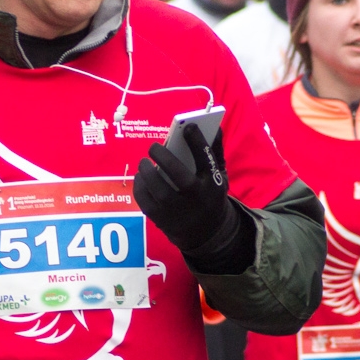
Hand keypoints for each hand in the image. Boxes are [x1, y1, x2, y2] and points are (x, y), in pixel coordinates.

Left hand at [133, 126, 235, 253]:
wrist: (208, 233)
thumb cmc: (210, 196)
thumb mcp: (219, 176)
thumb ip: (214, 152)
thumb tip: (215, 127)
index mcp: (212, 184)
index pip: (206, 159)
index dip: (197, 140)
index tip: (188, 126)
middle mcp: (196, 198)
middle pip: (178, 174)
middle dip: (163, 156)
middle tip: (153, 147)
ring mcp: (178, 212)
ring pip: (158, 190)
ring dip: (146, 172)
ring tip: (143, 162)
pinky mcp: (163, 221)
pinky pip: (145, 202)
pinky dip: (139, 188)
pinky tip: (140, 178)